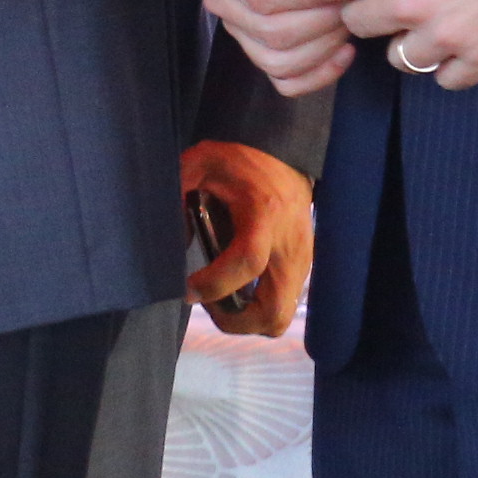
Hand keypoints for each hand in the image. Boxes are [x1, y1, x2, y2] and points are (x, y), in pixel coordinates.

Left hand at [182, 139, 312, 336]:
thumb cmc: (238, 159)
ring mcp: (302, 261)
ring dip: (246, 319)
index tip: (186, 288)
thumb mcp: (198, 163)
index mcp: (263, 215)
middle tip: (206, 301)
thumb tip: (173, 243)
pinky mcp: (304, 267)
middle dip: (235, 321)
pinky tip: (236, 288)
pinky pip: (284, 304)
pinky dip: (257, 308)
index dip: (214, 284)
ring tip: (219, 296)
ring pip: (281, 316)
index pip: (247, 262)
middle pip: (273, 311)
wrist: (284, 156)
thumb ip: (176, 195)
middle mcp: (289, 246)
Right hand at [206, 0, 355, 95]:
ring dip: (323, 49)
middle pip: (272, 34)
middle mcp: (223, 3)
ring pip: (279, 61)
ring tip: (348, 22)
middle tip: (352, 3)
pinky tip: (344, 52)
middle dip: (322, 22)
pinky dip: (318, 74)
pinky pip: (285, 80)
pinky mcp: (262, 49)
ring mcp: (241, 31)